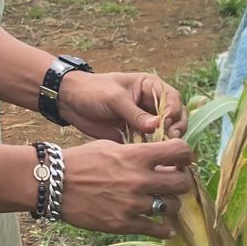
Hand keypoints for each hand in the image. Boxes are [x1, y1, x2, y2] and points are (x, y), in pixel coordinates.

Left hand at [58, 72, 186, 139]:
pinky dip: (153, 151)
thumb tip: (156, 126)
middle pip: (175, 117)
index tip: (169, 125)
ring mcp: (144, 120)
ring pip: (165, 133)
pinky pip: (149, 144)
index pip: (173, 99)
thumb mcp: (114, 98)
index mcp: (150, 87)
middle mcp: (151, 104)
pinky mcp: (135, 135)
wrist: (71, 101)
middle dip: (176, 128)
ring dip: (167, 142)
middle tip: (171, 140)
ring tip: (164, 151)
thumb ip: (135, 112)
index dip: (174, 112)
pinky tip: (152, 158)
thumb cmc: (93, 90)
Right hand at [59, 139, 194, 236]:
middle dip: (180, 182)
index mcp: (137, 156)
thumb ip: (137, 152)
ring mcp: (133, 204)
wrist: (55, 184)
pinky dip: (164, 230)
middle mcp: (139, 180)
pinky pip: (155, 229)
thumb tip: (161, 159)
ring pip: (172, 206)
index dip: (186, 155)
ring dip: (170, 204)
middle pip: (182, 183)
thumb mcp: (110, 147)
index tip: (182, 160)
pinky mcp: (124, 224)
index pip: (180, 152)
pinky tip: (166, 229)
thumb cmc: (81, 161)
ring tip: (162, 202)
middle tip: (173, 183)